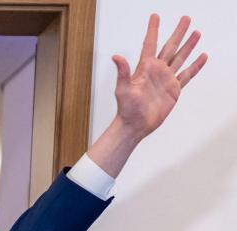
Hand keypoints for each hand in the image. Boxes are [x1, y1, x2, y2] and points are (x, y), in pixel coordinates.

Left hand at [112, 15, 206, 139]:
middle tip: (186, 18)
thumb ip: (122, 72)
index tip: (155, 16)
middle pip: (170, 47)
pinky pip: (187, 75)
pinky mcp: (174, 89)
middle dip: (178, 32)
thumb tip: (116, 56)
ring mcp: (166, 79)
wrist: (135, 125)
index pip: (150, 44)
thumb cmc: (126, 108)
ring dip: (189, 46)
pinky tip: (202, 56)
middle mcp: (157, 70)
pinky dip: (195, 66)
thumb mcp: (123, 89)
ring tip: (196, 32)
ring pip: (180, 58)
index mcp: (145, 68)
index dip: (153, 30)